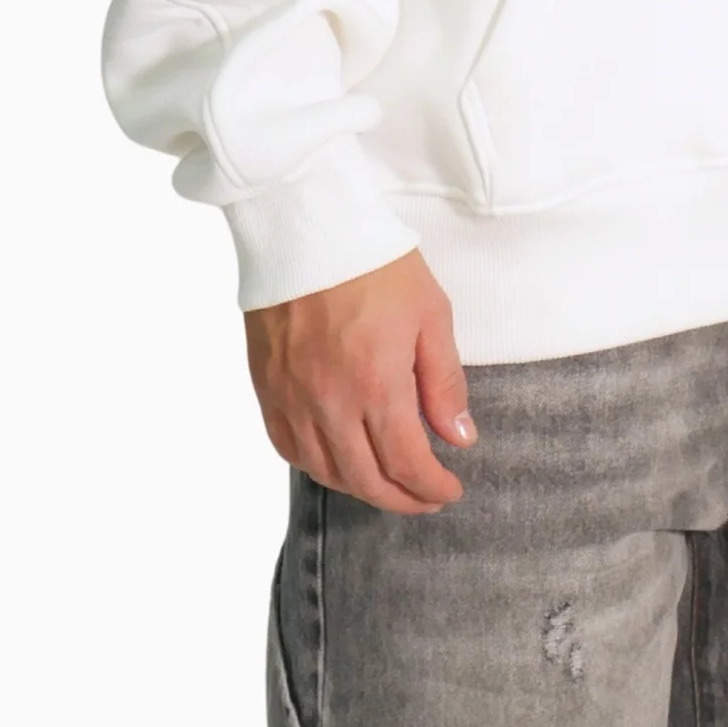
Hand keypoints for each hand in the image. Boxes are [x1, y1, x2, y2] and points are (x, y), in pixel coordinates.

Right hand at [243, 248, 476, 513]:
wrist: (307, 228)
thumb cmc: (376, 264)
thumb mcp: (430, 314)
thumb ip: (444, 382)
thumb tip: (459, 438)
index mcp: (377, 386)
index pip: (407, 464)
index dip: (432, 487)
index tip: (450, 489)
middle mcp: (330, 404)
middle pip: (367, 480)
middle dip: (403, 499)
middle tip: (425, 498)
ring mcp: (293, 399)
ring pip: (327, 472)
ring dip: (362, 487)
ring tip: (388, 482)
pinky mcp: (268, 388)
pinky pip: (289, 449)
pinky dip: (317, 466)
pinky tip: (337, 462)